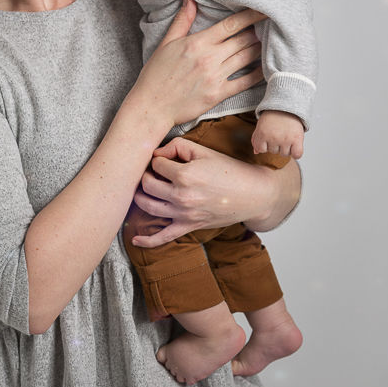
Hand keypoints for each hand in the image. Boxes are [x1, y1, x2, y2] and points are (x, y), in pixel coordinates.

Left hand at [129, 136, 298, 247]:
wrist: (252, 194)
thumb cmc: (230, 170)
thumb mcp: (204, 151)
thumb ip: (178, 146)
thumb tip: (157, 153)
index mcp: (185, 175)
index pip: (155, 164)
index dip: (158, 159)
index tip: (165, 158)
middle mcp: (181, 196)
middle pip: (147, 185)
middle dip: (146, 175)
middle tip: (153, 171)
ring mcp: (183, 214)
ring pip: (148, 206)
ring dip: (140, 197)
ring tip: (144, 189)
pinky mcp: (188, 226)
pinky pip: (163, 237)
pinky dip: (147, 240)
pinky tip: (135, 239)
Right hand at [132, 0, 264, 130]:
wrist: (152, 106)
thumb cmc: (156, 74)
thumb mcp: (166, 43)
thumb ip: (182, 21)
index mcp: (197, 42)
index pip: (231, 25)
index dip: (251, 16)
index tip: (263, 10)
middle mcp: (209, 58)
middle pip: (243, 40)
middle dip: (256, 32)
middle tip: (266, 27)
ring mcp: (215, 77)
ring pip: (247, 57)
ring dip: (259, 49)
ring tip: (266, 43)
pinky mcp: (218, 94)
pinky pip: (245, 82)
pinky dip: (257, 74)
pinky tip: (265, 68)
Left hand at [252, 110, 304, 158]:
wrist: (287, 104)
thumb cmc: (274, 115)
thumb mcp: (261, 125)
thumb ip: (256, 139)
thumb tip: (256, 152)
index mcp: (262, 133)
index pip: (261, 150)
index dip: (265, 144)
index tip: (269, 136)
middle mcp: (273, 137)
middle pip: (274, 152)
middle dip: (276, 145)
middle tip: (280, 132)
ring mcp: (285, 139)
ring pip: (285, 154)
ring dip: (287, 147)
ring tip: (287, 135)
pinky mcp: (297, 139)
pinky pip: (297, 155)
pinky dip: (296, 153)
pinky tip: (295, 145)